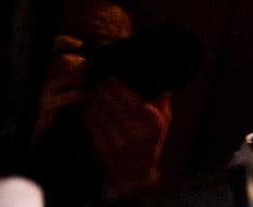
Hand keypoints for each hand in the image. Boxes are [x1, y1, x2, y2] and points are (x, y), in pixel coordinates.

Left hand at [81, 78, 171, 198]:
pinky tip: (88, 106)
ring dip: (94, 101)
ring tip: (92, 91)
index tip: (112, 78)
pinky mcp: (103, 149)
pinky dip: (89, 114)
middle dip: (105, 91)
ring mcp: (118, 142)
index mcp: (152, 124)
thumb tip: (160, 82)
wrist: (134, 175)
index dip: (120, 88)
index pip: (133, 100)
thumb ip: (162, 102)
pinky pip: (93, 126)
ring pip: (102, 114)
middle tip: (99, 82)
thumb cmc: (150, 144)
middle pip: (115, 105)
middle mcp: (136, 133)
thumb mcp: (164, 123)